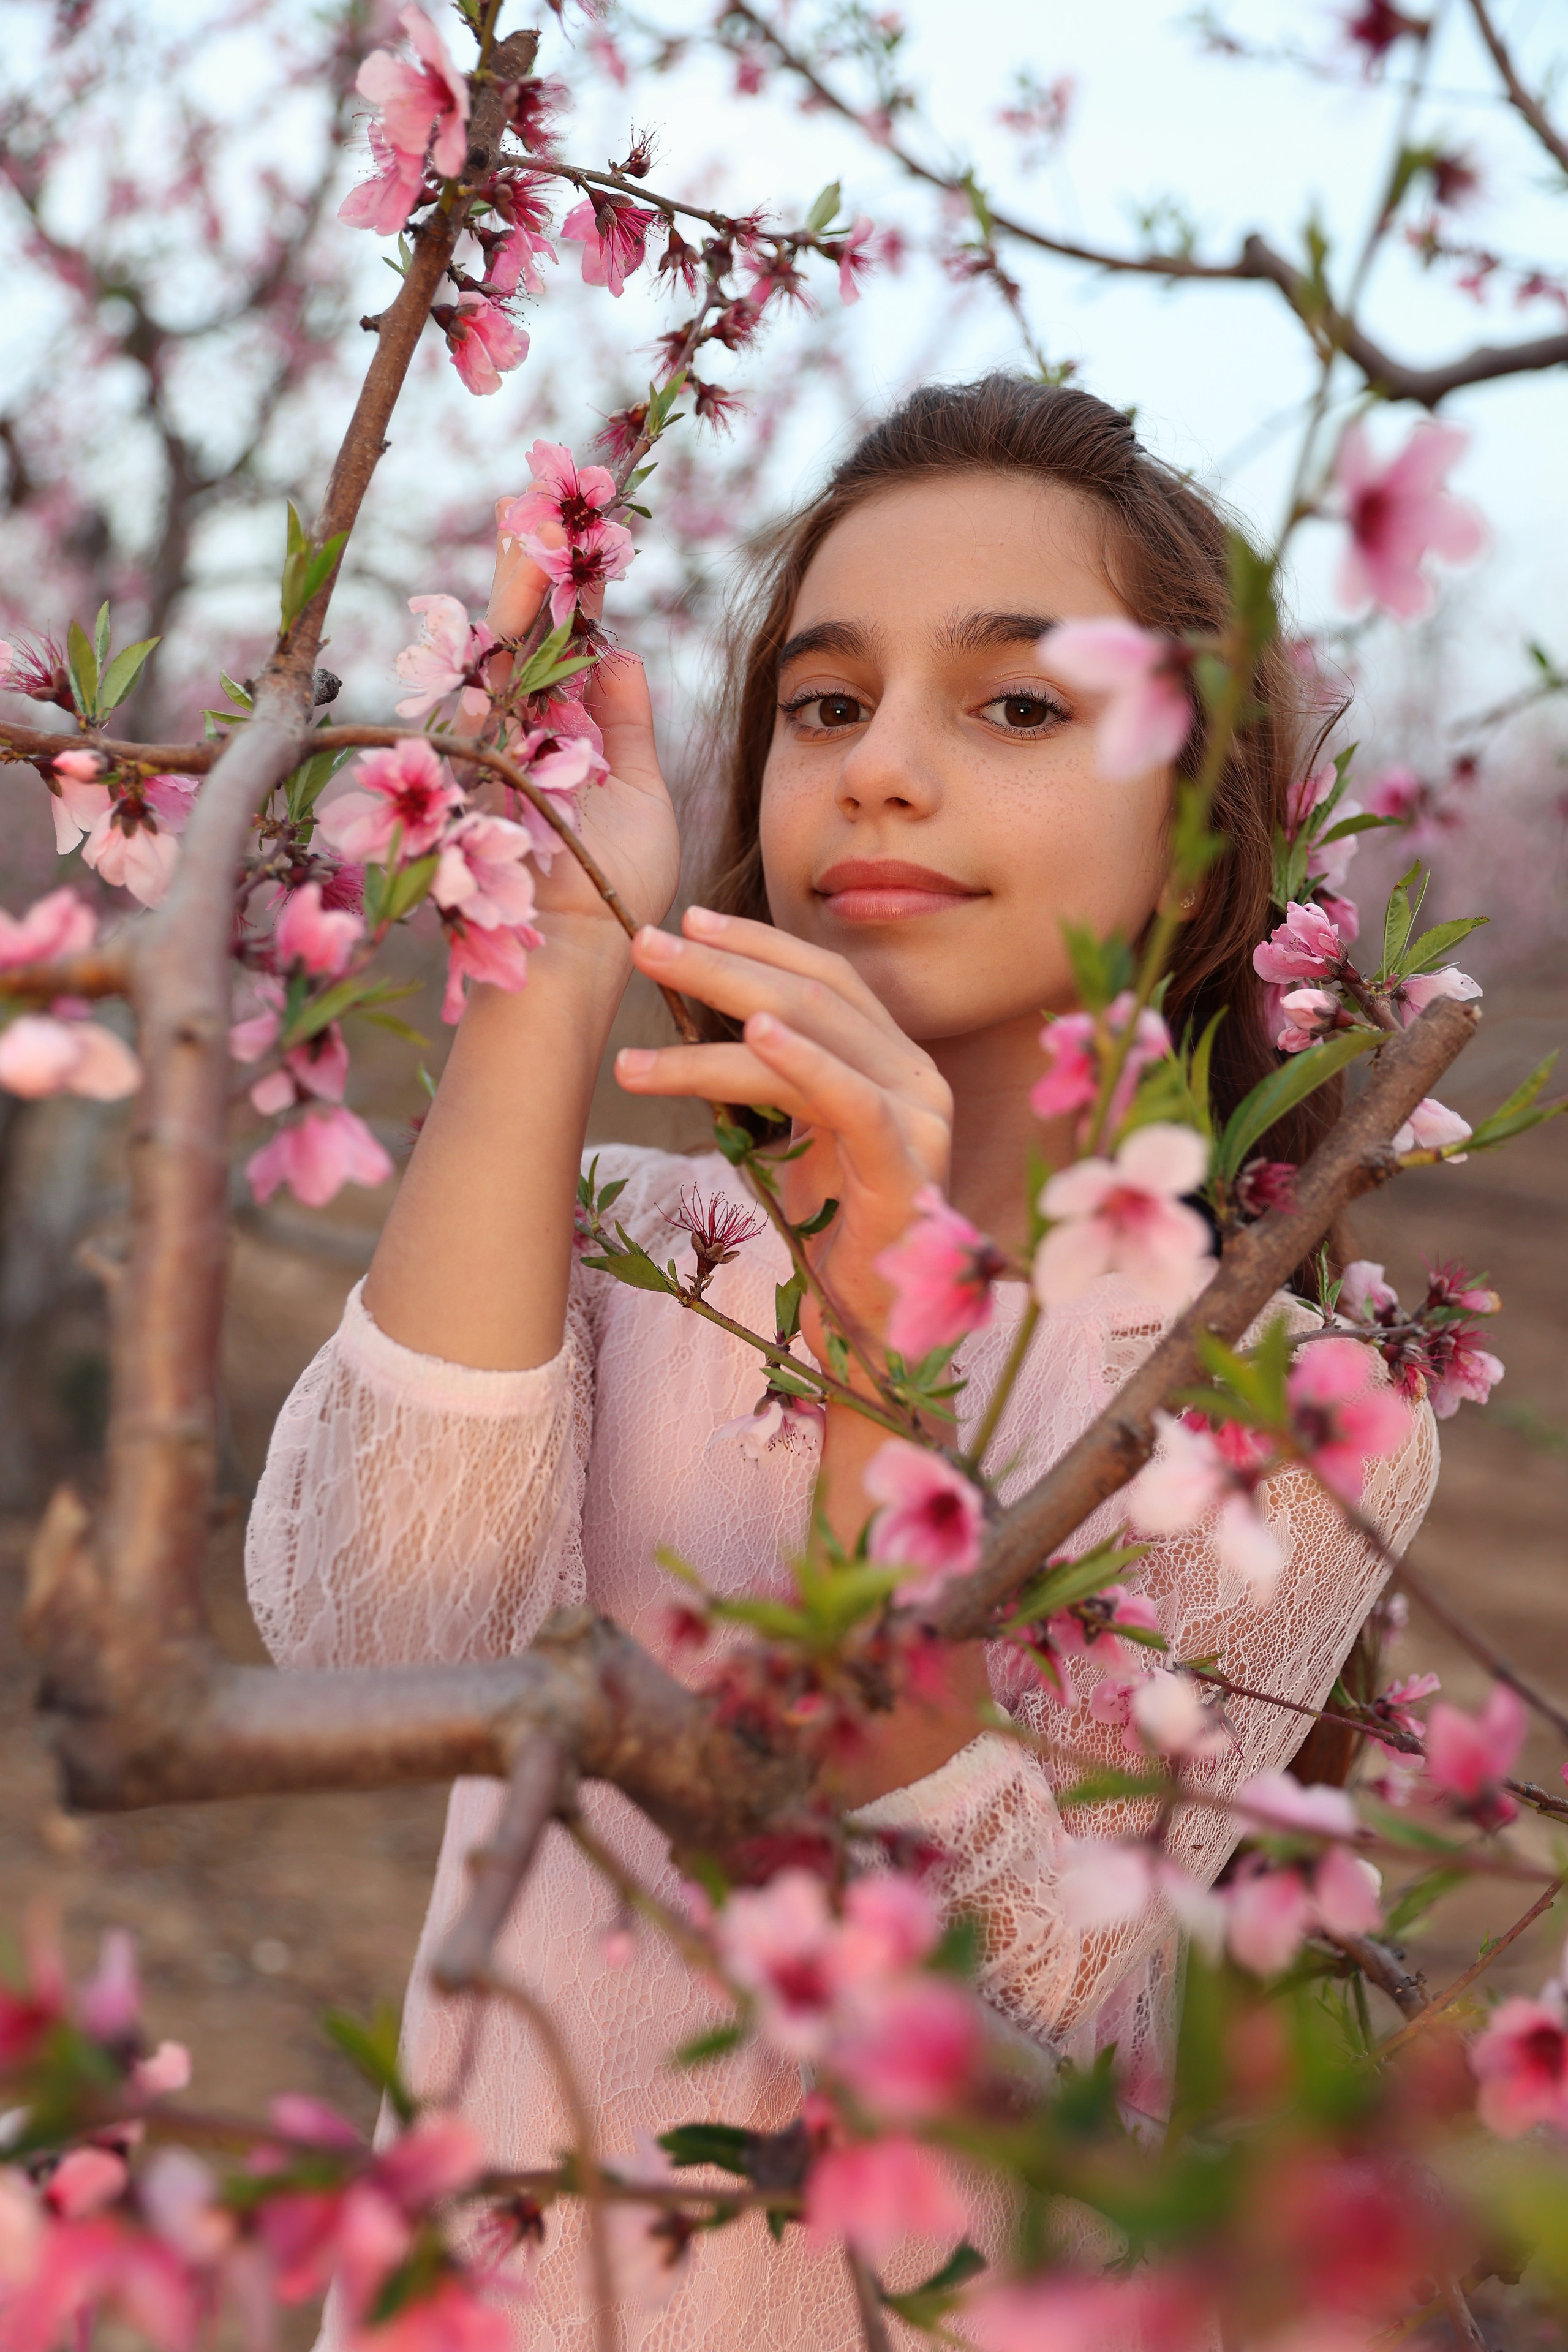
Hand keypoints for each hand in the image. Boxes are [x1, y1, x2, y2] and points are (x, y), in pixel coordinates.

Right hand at [484, 503, 680, 934]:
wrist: (581, 952)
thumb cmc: (613, 886)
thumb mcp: (639, 792)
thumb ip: (625, 722)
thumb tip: (616, 648)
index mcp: (561, 728)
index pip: (564, 639)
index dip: (574, 583)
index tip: (588, 524)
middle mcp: (522, 729)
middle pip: (522, 630)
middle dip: (531, 563)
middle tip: (542, 498)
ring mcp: (495, 748)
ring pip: (498, 653)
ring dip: (515, 589)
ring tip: (530, 525)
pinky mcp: (478, 774)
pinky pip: (484, 706)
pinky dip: (497, 657)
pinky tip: (511, 609)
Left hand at [617, 908, 953, 1369]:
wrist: (876, 1333)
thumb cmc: (834, 1239)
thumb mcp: (799, 1141)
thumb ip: (778, 1083)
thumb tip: (716, 1027)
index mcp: (893, 1063)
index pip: (825, 978)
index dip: (757, 943)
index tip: (686, 922)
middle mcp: (917, 1076)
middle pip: (813, 994)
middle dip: (721, 964)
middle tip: (645, 944)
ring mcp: (921, 1119)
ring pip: (816, 1037)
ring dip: (725, 1012)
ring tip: (653, 1003)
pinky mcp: (910, 1169)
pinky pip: (855, 1101)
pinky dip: (805, 1060)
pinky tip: (754, 1036)